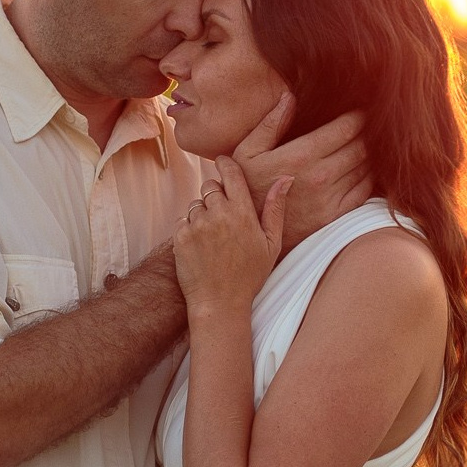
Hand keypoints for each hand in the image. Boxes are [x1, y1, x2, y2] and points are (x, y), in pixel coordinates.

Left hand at [172, 157, 291, 315]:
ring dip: (202, 213)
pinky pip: (182, 220)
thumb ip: (276, 208)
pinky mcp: (180, 237)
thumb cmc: (250, 276)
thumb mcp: (271, 244)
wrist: (220, 304)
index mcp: (243, 212)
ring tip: (213, 238)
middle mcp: (219, 214)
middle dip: (215, 195)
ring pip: (196, 204)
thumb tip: (286, 177)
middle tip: (222, 216)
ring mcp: (197, 225)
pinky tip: (200, 246)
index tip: (222, 162)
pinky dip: (189, 228)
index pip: (230, 172)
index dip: (225, 164)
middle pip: (210, 186)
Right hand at [232, 92, 373, 240]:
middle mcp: (321, 176)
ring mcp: (330, 198)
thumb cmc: (247, 188)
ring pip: (365, 168)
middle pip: (361, 146)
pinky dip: (368, 178)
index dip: (358, 116)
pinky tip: (362, 171)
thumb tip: (289, 97)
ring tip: (367, 145)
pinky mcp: (335, 216)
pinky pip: (364, 191)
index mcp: (302, 155)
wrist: (248, 233)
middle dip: (367, 133)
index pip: (346, 128)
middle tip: (368, 126)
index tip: (361, 111)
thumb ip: (270, 124)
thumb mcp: (247, 153)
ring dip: (369, 155)